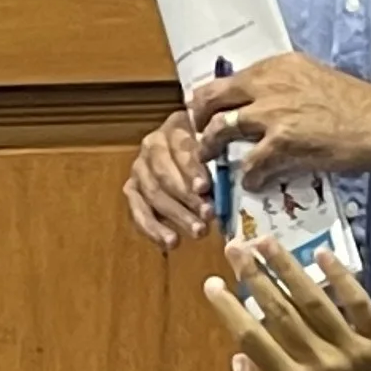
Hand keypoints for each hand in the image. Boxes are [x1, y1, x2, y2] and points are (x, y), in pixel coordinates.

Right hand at [125, 109, 214, 247]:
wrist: (191, 156)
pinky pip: (138, 211)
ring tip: (198, 232)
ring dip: (176, 215)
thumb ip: (224, 159)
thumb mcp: (221, 147)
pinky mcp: (132, 189)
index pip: (181, 148)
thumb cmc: (215, 152)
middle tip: (208, 216)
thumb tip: (238, 182)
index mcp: (176, 127)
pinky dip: (153, 229)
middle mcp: (152, 144)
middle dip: (186, 198)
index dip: (192, 170)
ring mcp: (139, 168)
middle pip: (164, 173)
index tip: (205, 189)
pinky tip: (171, 242)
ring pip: (152, 194)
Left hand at [188, 53, 370, 182]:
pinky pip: (249, 165)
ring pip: (220, 130)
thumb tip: (255, 99)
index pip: (227, 80)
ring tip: (210, 159)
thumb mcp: (311, 77)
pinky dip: (248, 177)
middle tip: (197, 134)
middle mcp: (268, 85)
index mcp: (276, 67)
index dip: (210, 98)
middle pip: (212, 100)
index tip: (205, 110)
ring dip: (209, 148)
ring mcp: (272, 114)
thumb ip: (280, 84)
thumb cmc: (353, 102)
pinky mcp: (282, 144)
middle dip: (197, 119)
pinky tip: (253, 182)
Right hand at [201, 241, 370, 370]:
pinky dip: (340, 278)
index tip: (211, 284)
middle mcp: (320, 362)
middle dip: (253, 275)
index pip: (252, 337)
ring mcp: (353, 349)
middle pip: (280, 310)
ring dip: (288, 267)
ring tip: (266, 242)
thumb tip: (236, 359)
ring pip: (314, 300)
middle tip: (234, 247)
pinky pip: (358, 303)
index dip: (229, 308)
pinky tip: (321, 254)